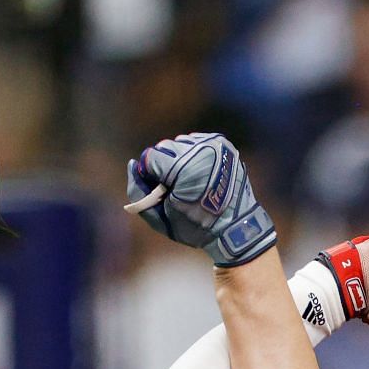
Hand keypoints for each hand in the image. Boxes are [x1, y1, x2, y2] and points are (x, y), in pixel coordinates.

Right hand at [125, 132, 275, 267]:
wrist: (236, 226)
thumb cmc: (196, 227)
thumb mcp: (160, 218)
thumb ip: (138, 191)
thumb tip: (132, 165)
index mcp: (183, 167)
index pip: (150, 157)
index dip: (150, 175)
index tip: (159, 190)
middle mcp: (199, 149)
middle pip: (165, 147)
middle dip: (164, 166)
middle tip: (174, 186)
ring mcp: (214, 144)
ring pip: (181, 143)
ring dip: (179, 158)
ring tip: (188, 179)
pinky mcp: (223, 144)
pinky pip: (197, 142)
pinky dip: (194, 155)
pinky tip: (199, 172)